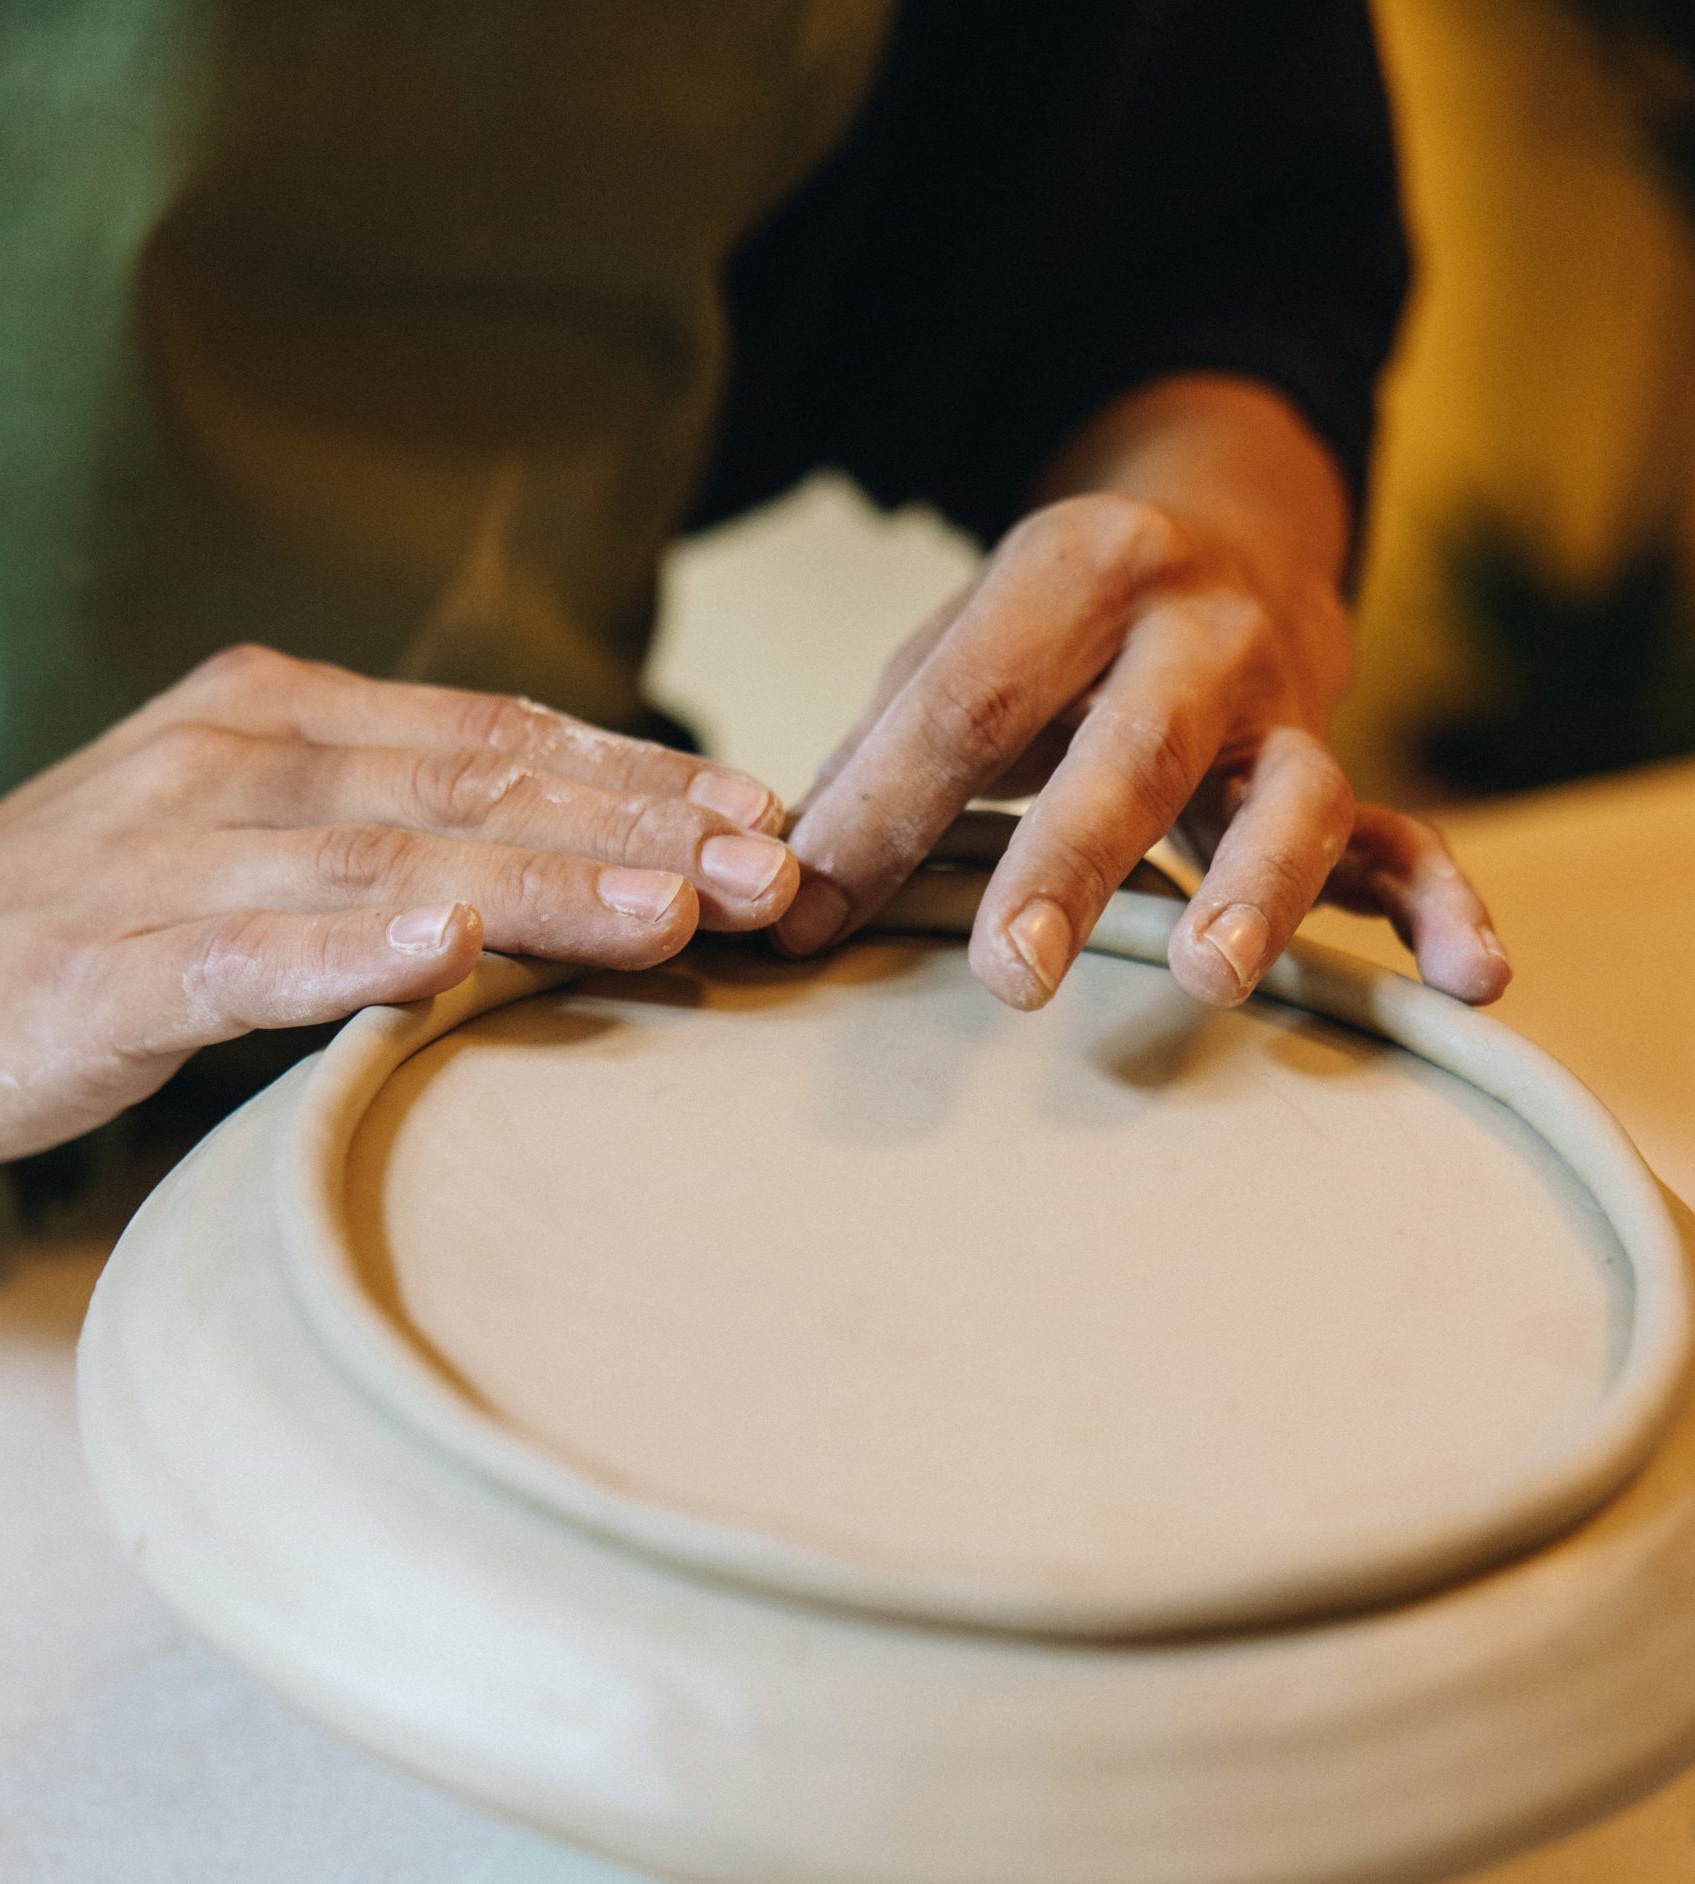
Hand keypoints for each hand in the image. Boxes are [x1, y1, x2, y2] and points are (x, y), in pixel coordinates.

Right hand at [0, 645, 795, 1160]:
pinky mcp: (109, 966)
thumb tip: (567, 862)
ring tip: (670, 913)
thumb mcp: (251, 841)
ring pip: (386, 862)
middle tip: (771, 868)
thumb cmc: (102, 917)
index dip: (634, 770)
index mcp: (279, 716)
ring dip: (539, 887)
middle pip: (468, 786)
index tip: (762, 810)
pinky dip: (347, 953)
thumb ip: (387, 830)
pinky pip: (244, 956)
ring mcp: (169, 858)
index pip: (491, 733)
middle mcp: (236, 762)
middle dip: (635, 827)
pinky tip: (441, 952)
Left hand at [778, 380, 1508, 1014]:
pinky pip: (1407, 847)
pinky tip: (1473, 978)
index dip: (881, 814)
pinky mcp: (1343, 775)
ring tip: (1208, 978)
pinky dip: (1443, 911)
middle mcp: (1197, 630)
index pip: (967, 703)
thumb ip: (879, 755)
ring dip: (1253, 892)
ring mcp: (1282, 710)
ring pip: (1289, 800)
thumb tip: (779, 880)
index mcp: (1079, 570)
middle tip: (1006, 973)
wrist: (1215, 537)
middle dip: (1067, 864)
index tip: (804, 915)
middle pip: (1130, 753)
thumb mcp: (956, 647)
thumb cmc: (1050, 632)